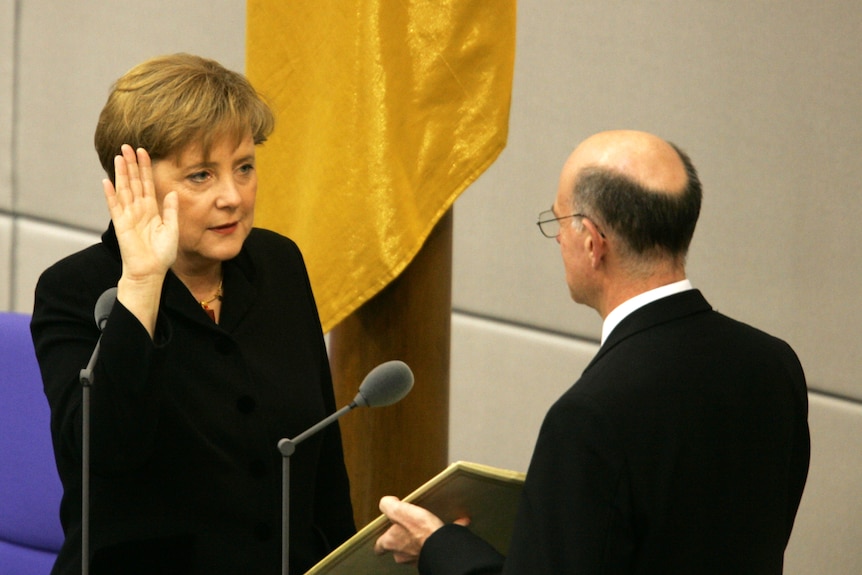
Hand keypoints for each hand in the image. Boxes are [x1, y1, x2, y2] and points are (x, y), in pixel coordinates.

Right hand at [103, 145, 177, 279]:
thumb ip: (171, 210)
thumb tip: (172, 192)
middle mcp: (139, 210)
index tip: (144, 151)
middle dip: (131, 164)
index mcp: (152, 210)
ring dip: (121, 173)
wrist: (151, 271)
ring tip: (119, 156)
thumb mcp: (172, 229)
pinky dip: (110, 194)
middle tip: (127, 145)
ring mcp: (128, 216)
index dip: (145, 168)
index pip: (147, 184)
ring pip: (124, 189)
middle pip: (134, 182)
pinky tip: (106, 181)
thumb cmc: (162, 254)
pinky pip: (115, 207)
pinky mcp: (121, 225)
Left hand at [374, 496, 469, 564]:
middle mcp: (403, 553)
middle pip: (399, 547)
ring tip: (432, 523)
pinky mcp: (433, 555)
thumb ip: (388, 504)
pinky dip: (444, 535)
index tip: (383, 535)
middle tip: (410, 525)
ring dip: (425, 535)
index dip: (381, 539)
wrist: (442, 545)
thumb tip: (387, 501)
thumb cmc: (421, 530)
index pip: (380, 545)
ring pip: (418, 546)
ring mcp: (418, 556)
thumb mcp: (398, 510)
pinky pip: (438, 543)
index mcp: (392, 542)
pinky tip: (454, 524)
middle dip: (404, 536)